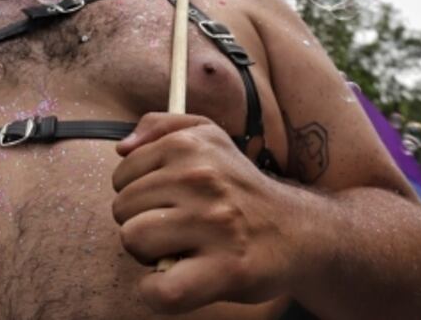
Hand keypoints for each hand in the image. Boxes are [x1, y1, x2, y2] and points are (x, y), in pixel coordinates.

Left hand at [112, 113, 298, 313]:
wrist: (299, 231)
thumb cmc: (240, 189)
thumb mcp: (209, 136)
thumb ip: (161, 127)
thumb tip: (123, 148)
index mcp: (190, 145)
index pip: (122, 176)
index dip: (137, 195)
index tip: (165, 203)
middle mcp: (201, 178)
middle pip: (122, 209)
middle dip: (141, 222)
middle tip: (174, 229)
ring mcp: (214, 223)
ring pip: (134, 240)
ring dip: (149, 254)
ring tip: (178, 249)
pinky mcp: (227, 268)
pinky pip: (161, 290)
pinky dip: (158, 292)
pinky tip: (176, 280)